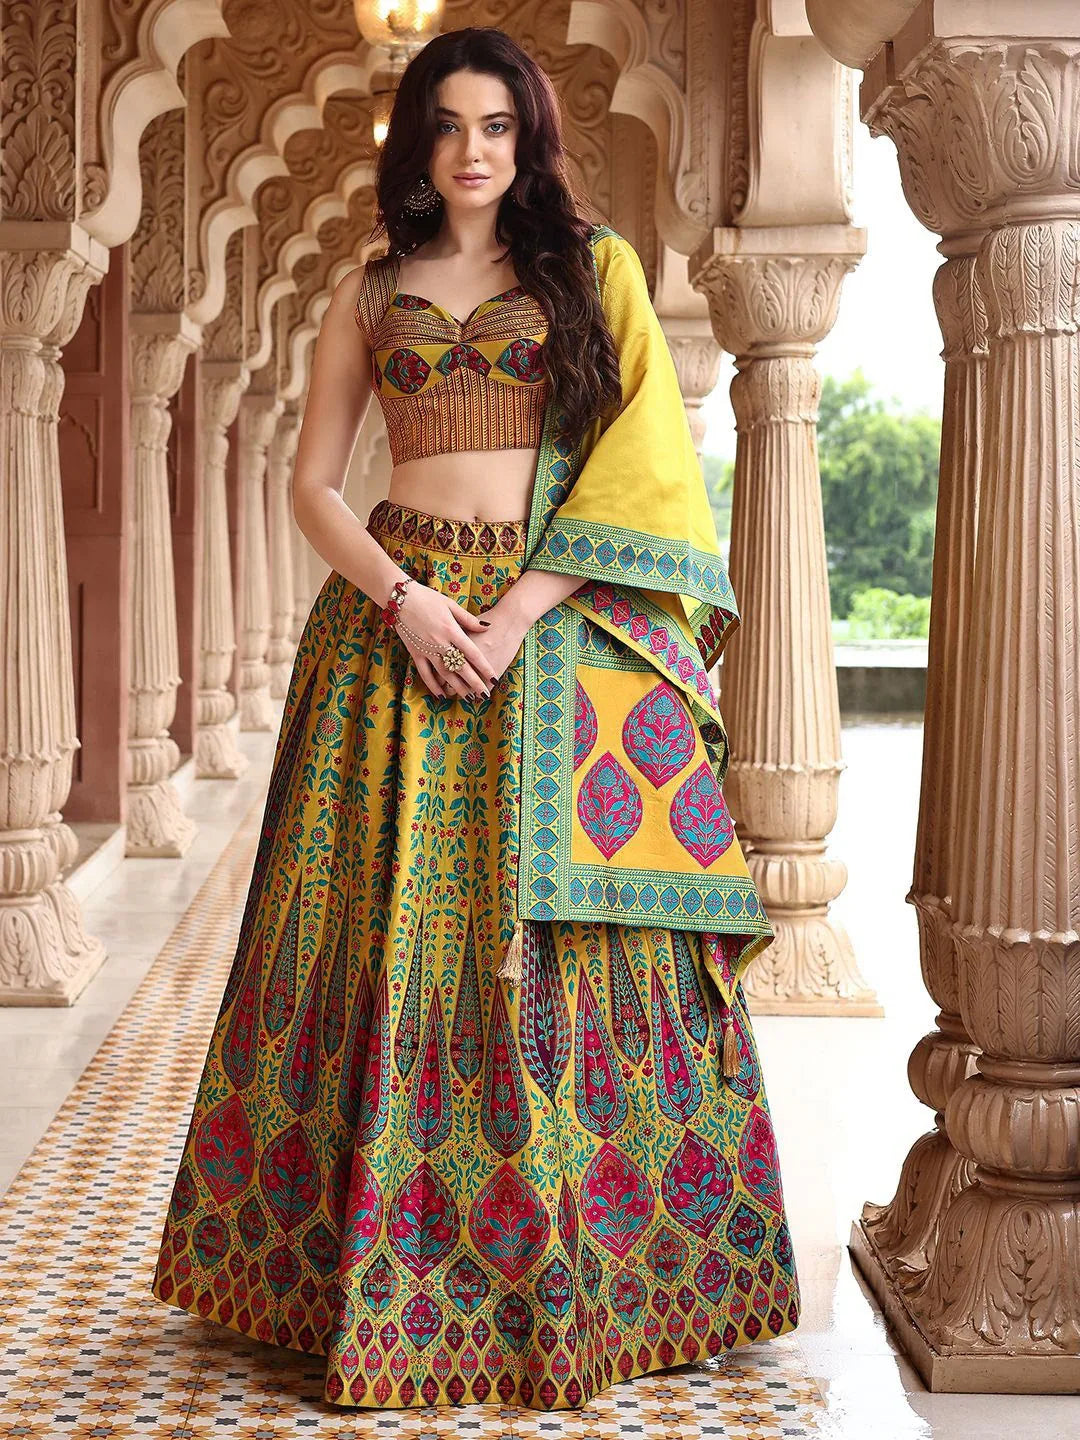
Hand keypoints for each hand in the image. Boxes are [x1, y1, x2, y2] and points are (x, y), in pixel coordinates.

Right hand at [393, 580, 504, 701]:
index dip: (484, 667)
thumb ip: (468, 620)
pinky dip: (433, 685)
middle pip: (460, 667)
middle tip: (485, 695)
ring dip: (457, 687)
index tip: (494, 678)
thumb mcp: (450, 605)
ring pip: (444, 673)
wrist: (400, 598)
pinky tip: (441, 695)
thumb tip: (486, 628)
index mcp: (451, 630)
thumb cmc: (427, 598)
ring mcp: (426, 650)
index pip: (472, 653)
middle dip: (474, 683)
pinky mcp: (415, 653)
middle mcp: (440, 643)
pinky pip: (424, 673)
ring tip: (468, 698)